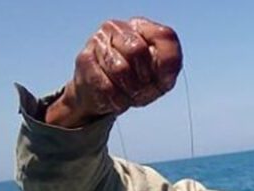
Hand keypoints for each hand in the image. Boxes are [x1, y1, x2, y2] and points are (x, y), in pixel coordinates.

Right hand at [46, 17, 181, 127]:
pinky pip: (106, 85)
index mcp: (142, 28)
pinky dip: (117, 99)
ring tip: (128, 93)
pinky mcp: (84, 59)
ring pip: (120, 69)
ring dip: (129, 91)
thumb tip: (167, 65)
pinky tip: (116, 98)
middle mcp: (118, 28)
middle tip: (142, 88)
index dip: (167, 64)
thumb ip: (169, 68)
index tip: (161, 77)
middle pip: (138, 50)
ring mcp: (98, 41)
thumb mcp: (160, 79)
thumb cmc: (135, 83)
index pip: (165, 36)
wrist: (99, 97)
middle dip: (144, 79)